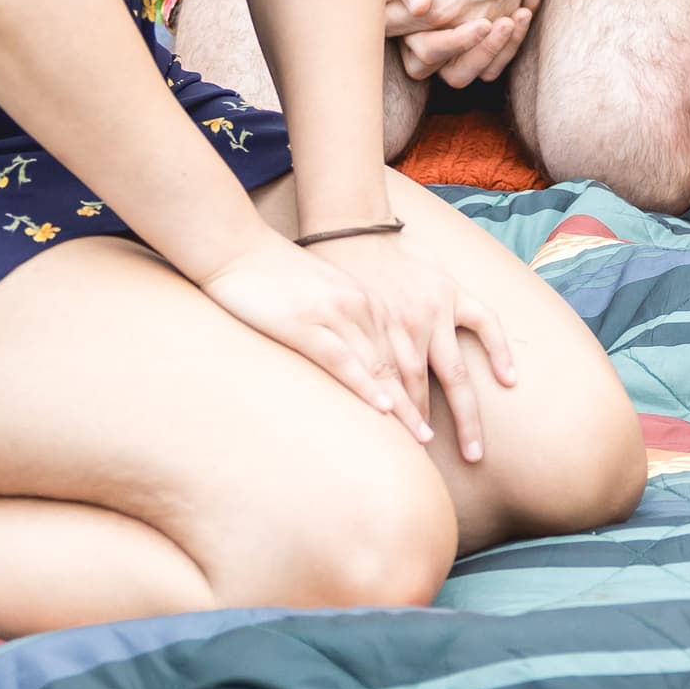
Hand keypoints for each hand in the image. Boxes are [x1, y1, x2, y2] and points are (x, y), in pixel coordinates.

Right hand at [198, 225, 519, 459]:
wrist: (237, 247)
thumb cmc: (276, 277)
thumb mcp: (326, 296)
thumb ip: (348, 324)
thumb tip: (361, 361)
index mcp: (372, 304)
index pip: (411, 354)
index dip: (432, 391)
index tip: (450, 423)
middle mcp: (366, 309)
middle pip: (409, 364)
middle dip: (430, 406)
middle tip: (453, 439)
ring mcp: (338, 316)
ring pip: (383, 366)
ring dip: (405, 406)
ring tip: (423, 441)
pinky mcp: (307, 323)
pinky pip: (344, 358)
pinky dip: (365, 384)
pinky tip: (381, 408)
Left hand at [381, 0, 562, 87]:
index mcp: (436, 10)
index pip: (388, 30)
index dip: (373, 15)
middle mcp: (465, 28)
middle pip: (420, 61)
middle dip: (405, 42)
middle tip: (403, 13)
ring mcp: (490, 29)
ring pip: (458, 74)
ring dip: (444, 60)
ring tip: (435, 34)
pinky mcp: (507, 23)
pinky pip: (493, 65)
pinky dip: (482, 59)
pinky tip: (470, 34)